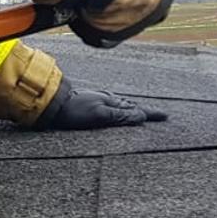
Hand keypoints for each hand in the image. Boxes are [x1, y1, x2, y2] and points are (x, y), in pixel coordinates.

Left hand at [37, 81, 166, 129]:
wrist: (51, 104)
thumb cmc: (74, 111)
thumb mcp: (100, 114)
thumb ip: (121, 115)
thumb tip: (142, 116)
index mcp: (112, 103)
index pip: (136, 110)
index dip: (151, 114)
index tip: (165, 116)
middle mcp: (107, 100)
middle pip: (131, 106)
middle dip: (145, 111)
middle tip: (159, 115)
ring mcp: (98, 102)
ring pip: (121, 106)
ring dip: (133, 109)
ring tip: (143, 113)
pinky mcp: (89, 105)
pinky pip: (111, 107)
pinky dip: (120, 109)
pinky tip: (118, 110)